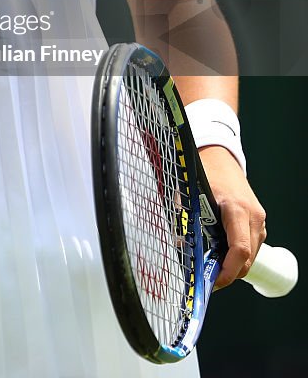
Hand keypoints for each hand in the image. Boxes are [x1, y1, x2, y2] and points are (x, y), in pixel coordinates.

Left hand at [199, 145, 266, 288]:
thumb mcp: (191, 195)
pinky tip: (220, 251)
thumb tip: (179, 246)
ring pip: (250, 255)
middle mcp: (253, 216)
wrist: (221, 156)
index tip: (213, 281)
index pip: (240, 249)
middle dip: (228, 273)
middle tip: (207, 279)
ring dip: (232, 264)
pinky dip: (237, 254)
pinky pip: (250, 245)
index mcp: (236, 208)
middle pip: (247, 259)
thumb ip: (186, 220)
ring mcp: (259, 220)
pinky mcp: (258, 221)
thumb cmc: (205, 174)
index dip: (228, 271)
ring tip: (210, 265)